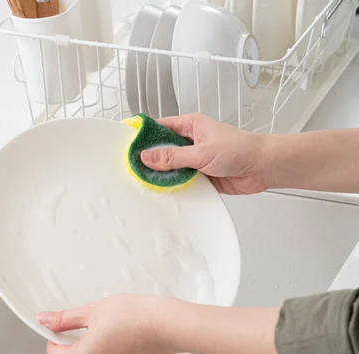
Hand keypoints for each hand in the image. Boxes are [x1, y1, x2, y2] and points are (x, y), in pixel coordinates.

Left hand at [37, 294, 175, 353]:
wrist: (165, 326)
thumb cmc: (134, 317)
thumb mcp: (91, 311)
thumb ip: (64, 319)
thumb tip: (46, 320)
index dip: (57, 339)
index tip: (65, 331)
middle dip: (78, 349)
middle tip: (94, 330)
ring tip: (113, 338)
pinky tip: (125, 350)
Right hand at [140, 113, 269, 194]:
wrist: (264, 167)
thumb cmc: (241, 149)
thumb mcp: (201, 152)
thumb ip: (172, 156)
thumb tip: (147, 157)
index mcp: (190, 125)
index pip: (159, 127)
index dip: (142, 134)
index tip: (126, 143)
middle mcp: (191, 141)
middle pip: (162, 149)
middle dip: (150, 159)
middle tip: (132, 167)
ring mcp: (195, 158)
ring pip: (171, 166)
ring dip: (163, 174)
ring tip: (146, 181)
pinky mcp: (201, 175)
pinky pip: (181, 180)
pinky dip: (175, 185)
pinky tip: (165, 190)